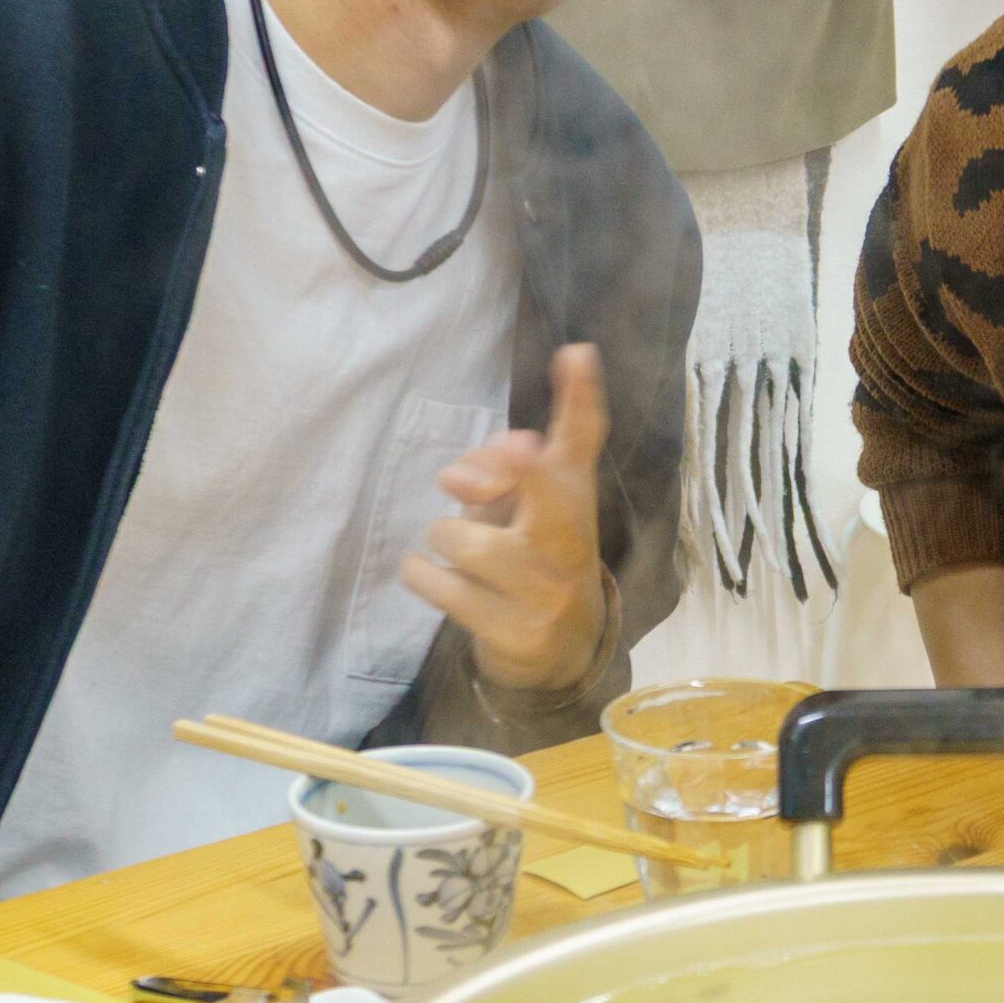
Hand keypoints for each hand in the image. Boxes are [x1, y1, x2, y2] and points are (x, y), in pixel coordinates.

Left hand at [402, 343, 611, 690]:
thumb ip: (500, 469)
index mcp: (573, 497)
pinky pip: (437, 584)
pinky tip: (437, 579)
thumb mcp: (522, 505)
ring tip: (462, 554)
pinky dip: (422, 575)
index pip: (581, 440)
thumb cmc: (532, 555)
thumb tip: (472, 468)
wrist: (562, 649)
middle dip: (511, 468)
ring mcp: (544, 588)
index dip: (578, 396)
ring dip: (444, 538)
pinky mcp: (514, 630)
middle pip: (547, 485)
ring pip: (460, 538)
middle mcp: (569, 538)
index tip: (575, 353)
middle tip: (474, 475)